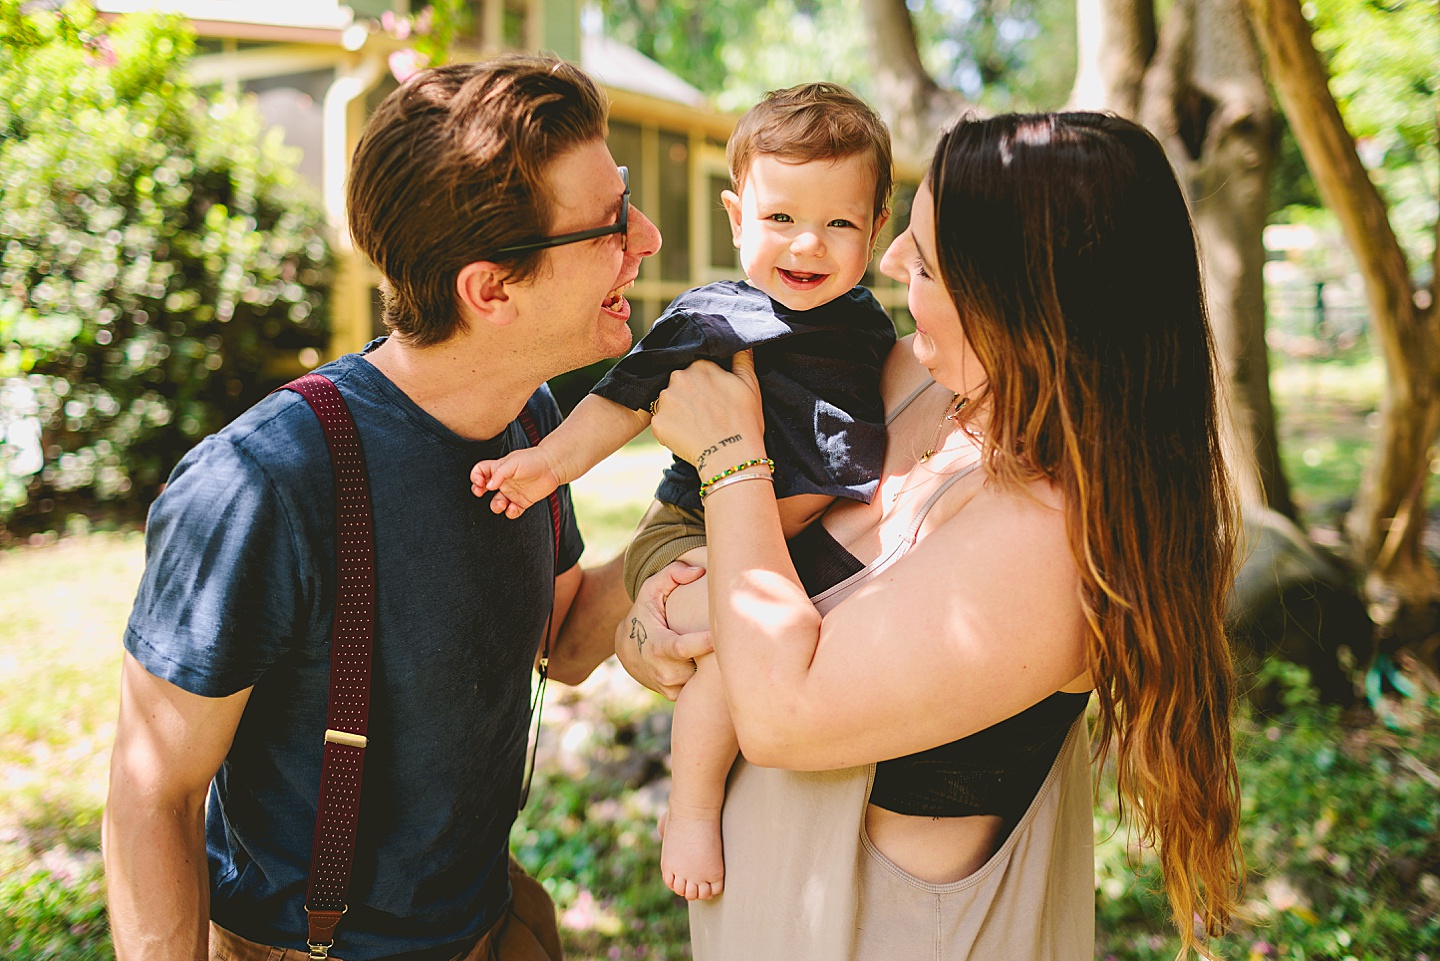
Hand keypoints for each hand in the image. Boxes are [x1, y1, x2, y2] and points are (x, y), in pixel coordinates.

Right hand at [470, 447, 562, 518]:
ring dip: (496, 506)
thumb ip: (499, 474)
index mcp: (499, 469)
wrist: (553, 466)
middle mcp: (504, 481)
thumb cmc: (532, 460)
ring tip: (502, 503)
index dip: (475, 476)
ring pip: (497, 503)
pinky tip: (513, 508)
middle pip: (484, 488)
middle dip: (478, 491)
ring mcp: (513, 492)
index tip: (480, 482)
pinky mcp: (523, 501)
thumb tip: (488, 487)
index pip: (480, 471)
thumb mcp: (513, 463)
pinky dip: (510, 513)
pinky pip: (512, 511)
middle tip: (480, 493)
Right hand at [615, 561, 713, 699]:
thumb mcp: (651, 589)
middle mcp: (664, 671)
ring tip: (720, 649)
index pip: (683, 648)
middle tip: (733, 637)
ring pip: (702, 678)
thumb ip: (672, 574)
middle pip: (702, 665)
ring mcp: (669, 686)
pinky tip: (708, 662)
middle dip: (717, 654)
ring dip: (711, 665)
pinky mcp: (674, 695)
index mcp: (658, 646)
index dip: (702, 643)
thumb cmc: (646, 613)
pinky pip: (698, 688)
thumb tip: (698, 571)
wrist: (627, 648)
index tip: (721, 634)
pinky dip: (704, 676)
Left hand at [650, 350, 765, 470]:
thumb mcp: (750, 384)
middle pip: (679, 385)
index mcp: (700, 366)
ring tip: (696, 427)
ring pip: (668, 404)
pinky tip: (688, 438)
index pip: (696, 370)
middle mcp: (678, 378)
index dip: (704, 385)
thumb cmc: (745, 421)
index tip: (713, 398)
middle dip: (688, 396)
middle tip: (705, 415)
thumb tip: (741, 343)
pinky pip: (662, 424)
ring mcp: (665, 401)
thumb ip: (742, 359)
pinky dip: (671, 431)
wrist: (732, 457)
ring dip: (678, 412)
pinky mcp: (657, 423)